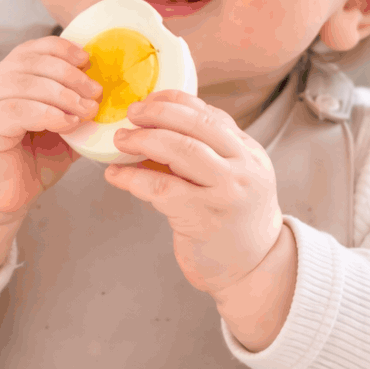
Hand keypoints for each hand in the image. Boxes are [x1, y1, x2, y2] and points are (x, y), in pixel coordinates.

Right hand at [0, 36, 100, 220]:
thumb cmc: (20, 167)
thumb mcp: (55, 135)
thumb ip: (73, 114)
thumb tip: (105, 102)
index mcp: (4, 79)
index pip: (32, 50)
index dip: (62, 50)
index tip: (89, 62)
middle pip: (32, 62)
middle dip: (70, 74)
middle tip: (96, 92)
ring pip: (25, 82)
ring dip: (62, 94)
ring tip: (86, 109)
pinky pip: (17, 109)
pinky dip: (47, 113)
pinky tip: (67, 123)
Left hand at [104, 90, 295, 348]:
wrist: (254, 269)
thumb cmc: (235, 223)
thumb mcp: (234, 180)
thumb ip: (209, 154)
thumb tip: (158, 129)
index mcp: (250, 153)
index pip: (212, 115)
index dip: (177, 102)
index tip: (150, 99)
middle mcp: (243, 168)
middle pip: (196, 126)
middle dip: (158, 114)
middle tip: (131, 114)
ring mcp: (225, 192)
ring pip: (180, 150)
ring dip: (144, 140)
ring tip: (121, 140)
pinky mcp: (202, 217)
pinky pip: (160, 188)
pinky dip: (132, 177)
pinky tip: (115, 175)